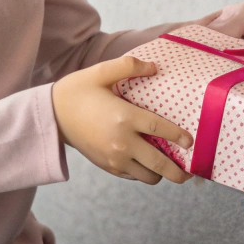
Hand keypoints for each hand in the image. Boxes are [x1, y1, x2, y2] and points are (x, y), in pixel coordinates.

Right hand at [51, 56, 192, 184]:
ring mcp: (113, 158)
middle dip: (178, 172)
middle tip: (191, 173)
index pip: (159, 130)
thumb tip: (154, 67)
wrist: (51, 116)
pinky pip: (132, 176)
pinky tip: (149, 164)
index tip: (192, 141)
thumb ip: (128, 66)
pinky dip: (144, 173)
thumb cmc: (77, 91)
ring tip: (171, 166)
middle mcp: (121, 142)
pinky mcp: (106, 166)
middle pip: (158, 163)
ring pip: (147, 176)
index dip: (179, 136)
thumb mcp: (100, 72)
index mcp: (123, 117)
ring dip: (161, 173)